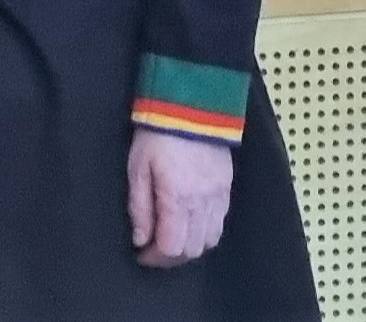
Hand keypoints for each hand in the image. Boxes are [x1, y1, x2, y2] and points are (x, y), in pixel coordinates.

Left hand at [126, 129, 234, 267]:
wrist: (191, 107)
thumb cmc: (157, 135)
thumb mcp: (137, 168)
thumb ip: (139, 207)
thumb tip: (140, 239)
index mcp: (178, 199)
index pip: (172, 247)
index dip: (155, 258)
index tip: (140, 254)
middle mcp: (203, 204)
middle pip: (192, 250)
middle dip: (171, 257)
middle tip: (153, 249)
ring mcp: (219, 197)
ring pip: (210, 241)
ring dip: (189, 247)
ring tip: (170, 238)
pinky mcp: (227, 189)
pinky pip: (220, 224)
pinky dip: (205, 233)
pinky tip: (189, 224)